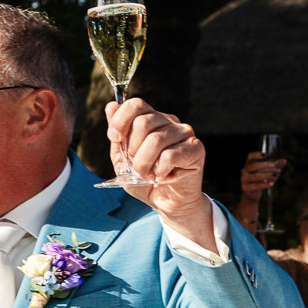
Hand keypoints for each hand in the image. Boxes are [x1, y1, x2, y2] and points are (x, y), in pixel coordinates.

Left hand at [106, 98, 213, 245]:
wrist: (166, 203)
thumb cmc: (145, 181)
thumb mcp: (122, 159)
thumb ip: (118, 135)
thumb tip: (111, 106)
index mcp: (152, 120)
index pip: (136, 104)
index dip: (120, 120)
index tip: (114, 138)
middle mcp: (169, 122)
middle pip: (143, 122)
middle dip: (132, 150)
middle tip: (137, 166)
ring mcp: (184, 133)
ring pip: (156, 140)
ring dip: (144, 164)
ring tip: (148, 174)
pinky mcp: (196, 149)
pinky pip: (170, 155)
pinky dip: (161, 170)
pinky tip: (164, 175)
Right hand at [238, 152, 285, 205]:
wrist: (253, 194)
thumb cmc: (261, 180)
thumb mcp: (268, 172)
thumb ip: (276, 166)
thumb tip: (284, 161)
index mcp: (249, 164)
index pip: (250, 157)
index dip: (256, 155)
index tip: (265, 154)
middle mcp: (244, 171)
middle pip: (253, 166)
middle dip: (264, 165)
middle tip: (274, 166)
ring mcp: (244, 180)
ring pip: (255, 176)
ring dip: (266, 175)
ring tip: (275, 176)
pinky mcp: (245, 188)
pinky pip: (255, 186)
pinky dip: (264, 185)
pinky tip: (271, 184)